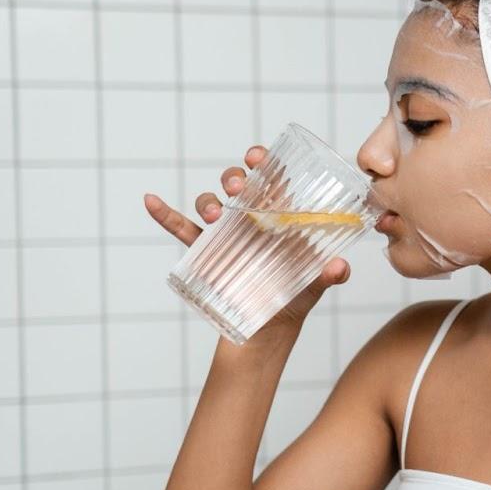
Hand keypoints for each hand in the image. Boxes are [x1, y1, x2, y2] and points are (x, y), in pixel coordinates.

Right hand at [145, 145, 351, 332]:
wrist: (269, 331)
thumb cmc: (295, 298)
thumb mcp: (315, 286)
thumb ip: (329, 275)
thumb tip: (339, 266)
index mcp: (279, 215)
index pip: (271, 178)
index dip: (263, 161)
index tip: (258, 159)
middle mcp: (251, 217)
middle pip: (238, 184)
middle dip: (235, 177)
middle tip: (240, 187)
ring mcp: (226, 233)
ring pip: (210, 203)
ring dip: (209, 200)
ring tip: (216, 213)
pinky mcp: (205, 252)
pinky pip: (181, 229)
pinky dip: (165, 214)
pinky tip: (152, 201)